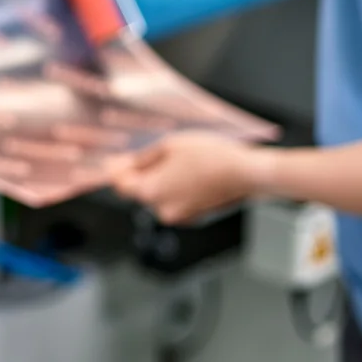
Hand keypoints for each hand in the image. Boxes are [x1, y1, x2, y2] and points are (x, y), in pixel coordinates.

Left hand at [108, 132, 264, 224]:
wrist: (245, 173)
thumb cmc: (211, 157)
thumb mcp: (169, 146)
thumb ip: (142, 158)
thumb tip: (124, 165)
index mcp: (151, 192)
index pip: (120, 185)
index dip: (116, 171)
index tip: (116, 160)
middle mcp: (162, 209)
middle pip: (140, 191)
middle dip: (141, 173)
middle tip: (151, 152)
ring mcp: (179, 216)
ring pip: (159, 195)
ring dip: (161, 179)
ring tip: (179, 159)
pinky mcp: (194, 216)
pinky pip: (176, 200)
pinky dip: (177, 188)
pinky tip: (190, 171)